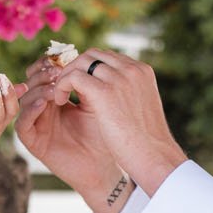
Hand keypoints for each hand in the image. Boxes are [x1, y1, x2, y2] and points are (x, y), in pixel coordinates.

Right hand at [18, 69, 122, 199]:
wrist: (104, 167)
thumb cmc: (103, 136)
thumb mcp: (96, 104)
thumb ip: (86, 83)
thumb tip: (80, 55)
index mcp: (56, 97)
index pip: (44, 73)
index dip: (49, 63)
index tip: (62, 57)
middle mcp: (43, 109)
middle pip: (30, 82)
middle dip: (42, 74)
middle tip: (56, 71)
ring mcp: (36, 125)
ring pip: (24, 100)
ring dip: (38, 90)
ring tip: (54, 86)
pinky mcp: (33, 142)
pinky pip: (22, 124)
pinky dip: (31, 111)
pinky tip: (45, 104)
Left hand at [51, 50, 187, 192]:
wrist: (154, 157)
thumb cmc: (147, 142)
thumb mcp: (140, 109)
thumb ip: (127, 94)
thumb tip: (108, 94)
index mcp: (142, 72)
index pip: (109, 58)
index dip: (89, 68)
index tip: (78, 85)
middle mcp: (132, 70)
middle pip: (93, 55)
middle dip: (75, 68)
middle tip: (65, 87)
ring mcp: (119, 79)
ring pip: (80, 62)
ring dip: (66, 76)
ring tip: (60, 96)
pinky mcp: (104, 92)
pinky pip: (72, 77)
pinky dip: (61, 86)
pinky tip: (58, 102)